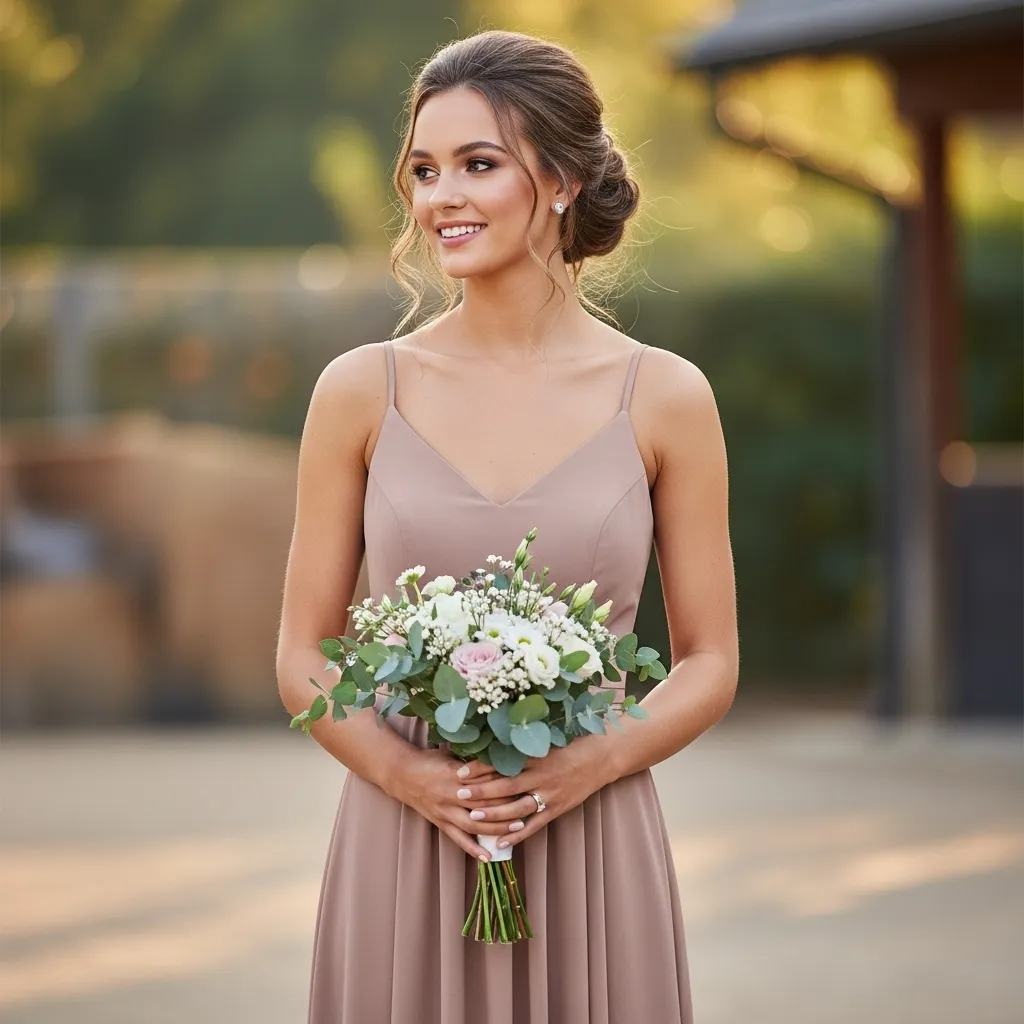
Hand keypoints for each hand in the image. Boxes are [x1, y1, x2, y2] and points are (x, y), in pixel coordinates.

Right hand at [390, 748, 528, 861]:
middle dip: (507, 807)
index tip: (525, 783)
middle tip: (530, 807)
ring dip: (496, 828)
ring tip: (517, 829)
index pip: (486, 781)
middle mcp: (451, 794)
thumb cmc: (430, 760)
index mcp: (456, 774)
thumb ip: (474, 761)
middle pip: (484, 804)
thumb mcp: (452, 754)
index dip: (506, 784)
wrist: (401, 773)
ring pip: (474, 824)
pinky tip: (488, 857)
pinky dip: (473, 849)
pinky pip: (458, 839)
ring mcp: (445, 811)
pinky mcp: (440, 822)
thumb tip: (501, 759)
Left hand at [455, 737, 612, 851]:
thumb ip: (522, 747)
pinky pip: (534, 825)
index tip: (459, 771)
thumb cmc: (570, 746)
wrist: (601, 758)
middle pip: (506, 786)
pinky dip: (517, 835)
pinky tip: (500, 841)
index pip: (502, 763)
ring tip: (473, 817)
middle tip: (459, 795)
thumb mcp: (546, 742)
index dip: (479, 767)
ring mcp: (549, 795)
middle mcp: (540, 776)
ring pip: (517, 808)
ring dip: (494, 814)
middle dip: (481, 792)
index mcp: (535, 757)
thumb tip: (492, 746)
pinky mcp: (557, 809)